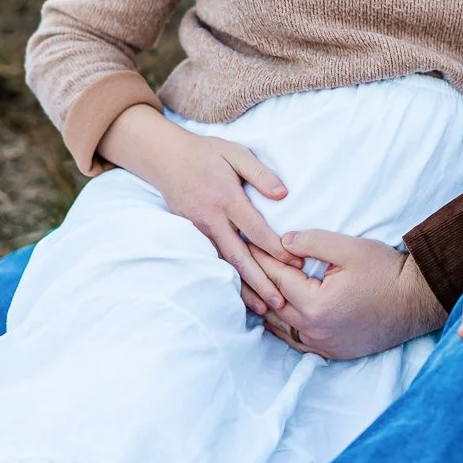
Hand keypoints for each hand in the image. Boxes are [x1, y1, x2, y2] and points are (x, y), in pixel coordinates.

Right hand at [99, 105, 299, 312]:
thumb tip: (284, 194)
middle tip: (280, 302)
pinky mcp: (193, 235)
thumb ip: (260, 173)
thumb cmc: (206, 153)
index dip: (277, 248)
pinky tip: (239, 294)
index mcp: (227, 198)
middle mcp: (213, 219)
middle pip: (239, 257)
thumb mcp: (236, 153)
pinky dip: (227, 279)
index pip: (256, 230)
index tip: (297, 263)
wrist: (165, 158)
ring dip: (244, 288)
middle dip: (260, 281)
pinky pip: (214, 260)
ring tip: (262, 308)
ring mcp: (200, 229)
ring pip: (225, 265)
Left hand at [250, 231, 446, 359]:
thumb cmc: (386, 271)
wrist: (416, 300)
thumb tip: (282, 241)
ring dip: (264, 305)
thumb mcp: (349, 248)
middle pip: (272, 304)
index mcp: (316, 304)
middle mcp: (315, 330)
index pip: (276, 278)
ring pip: (279, 327)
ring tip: (249, 286)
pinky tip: (273, 313)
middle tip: (237, 261)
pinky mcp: (332, 352)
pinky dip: (280, 326)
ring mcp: (323, 345)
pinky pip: (296, 341)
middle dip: (254, 281)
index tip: (243, 242)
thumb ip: (312, 242)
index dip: (259, 257)